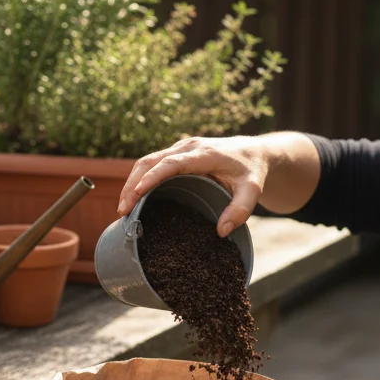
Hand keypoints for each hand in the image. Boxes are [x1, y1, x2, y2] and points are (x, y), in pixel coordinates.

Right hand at [117, 135, 269, 236]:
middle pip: (151, 161)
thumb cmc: (253, 171)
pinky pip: (153, 164)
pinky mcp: (177, 154)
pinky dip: (140, 179)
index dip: (152, 177)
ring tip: (124, 208)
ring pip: (147, 161)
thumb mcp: (253, 191)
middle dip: (133, 184)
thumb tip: (222, 232)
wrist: (256, 152)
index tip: (137, 193)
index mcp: (204, 154)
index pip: (171, 163)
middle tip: (123, 210)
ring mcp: (181, 149)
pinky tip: (134, 198)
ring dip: (132, 182)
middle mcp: (188, 147)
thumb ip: (241, 210)